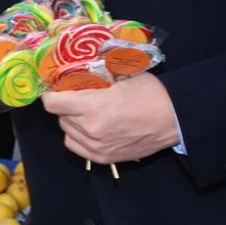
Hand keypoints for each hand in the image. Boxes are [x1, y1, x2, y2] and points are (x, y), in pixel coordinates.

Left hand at [40, 73, 181, 165]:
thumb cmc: (150, 93)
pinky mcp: (104, 158)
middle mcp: (91, 130)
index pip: (52, 104)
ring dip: (71, 120)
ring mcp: (97, 147)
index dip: (51, 93)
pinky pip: (75, 146)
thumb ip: (96, 73)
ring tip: (84, 111)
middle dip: (64, 104)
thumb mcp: (122, 74)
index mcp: (94, 107)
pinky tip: (88, 127)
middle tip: (75, 96)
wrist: (173, 119)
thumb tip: (75, 67)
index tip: (56, 87)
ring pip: (66, 131)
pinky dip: (77, 136)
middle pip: (60, 116)